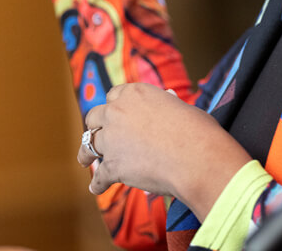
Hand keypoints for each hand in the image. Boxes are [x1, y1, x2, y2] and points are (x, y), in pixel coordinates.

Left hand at [79, 83, 251, 219]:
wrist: (197, 158)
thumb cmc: (198, 132)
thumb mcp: (181, 109)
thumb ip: (165, 107)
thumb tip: (167, 102)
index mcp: (135, 93)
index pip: (114, 95)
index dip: (113, 107)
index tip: (112, 115)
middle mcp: (118, 111)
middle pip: (95, 117)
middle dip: (95, 127)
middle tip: (97, 135)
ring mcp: (112, 138)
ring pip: (89, 145)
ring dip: (85, 153)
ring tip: (83, 160)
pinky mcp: (112, 166)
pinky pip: (99, 176)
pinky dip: (97, 184)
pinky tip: (96, 188)